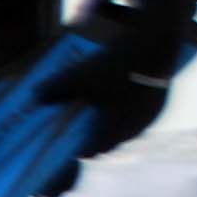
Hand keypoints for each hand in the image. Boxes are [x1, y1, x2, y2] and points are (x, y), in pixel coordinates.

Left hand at [41, 0, 196, 159]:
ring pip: (128, 131)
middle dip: (94, 140)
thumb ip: (54, 89)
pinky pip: (140, 118)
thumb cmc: (114, 66)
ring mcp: (150, 117)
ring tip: (98, 120)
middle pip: (110, 142)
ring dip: (112, 129)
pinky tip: (119, 104)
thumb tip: (36, 96)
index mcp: (114, 129)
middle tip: (80, 134)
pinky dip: (127, 115)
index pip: (93, 150)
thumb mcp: (78, 76)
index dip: (79, 150)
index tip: (68, 148)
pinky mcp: (159, 104)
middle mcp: (135, 128)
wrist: (153, 45)